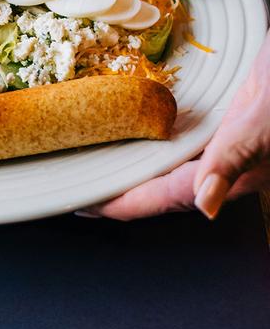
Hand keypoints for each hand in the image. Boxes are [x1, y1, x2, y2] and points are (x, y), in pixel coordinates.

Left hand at [80, 30, 269, 220]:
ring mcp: (222, 143)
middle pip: (157, 187)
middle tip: (77, 184)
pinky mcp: (223, 121)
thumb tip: (204, 207)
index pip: (161, 198)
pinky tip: (133, 129)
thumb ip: (231, 161)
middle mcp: (222, 164)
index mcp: (229, 173)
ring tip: (95, 161)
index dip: (119, 205)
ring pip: (166, 165)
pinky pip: (177, 142)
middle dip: (117, 190)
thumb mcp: (260, 123)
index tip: (82, 206)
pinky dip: (149, 140)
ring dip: (131, 166)